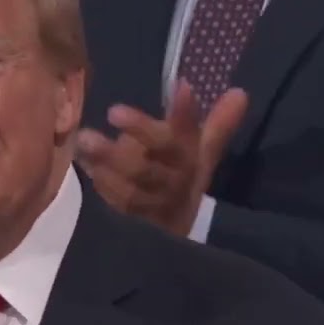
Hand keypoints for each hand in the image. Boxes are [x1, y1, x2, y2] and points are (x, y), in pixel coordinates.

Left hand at [76, 83, 246, 235]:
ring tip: (84, 139)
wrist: (173, 238)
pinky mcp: (130, 224)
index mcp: (190, 164)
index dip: (187, 115)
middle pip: (159, 162)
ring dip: (108, 163)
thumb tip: (241, 93)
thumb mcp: (200, 155)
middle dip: (139, 136)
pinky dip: (99, 186)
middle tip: (114, 110)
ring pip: (133, 188)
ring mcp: (151, 206)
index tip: (183, 86)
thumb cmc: (180, 183)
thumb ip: (217, 125)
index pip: (189, 138)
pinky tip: (82, 165)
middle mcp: (172, 185)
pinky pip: (114, 207)